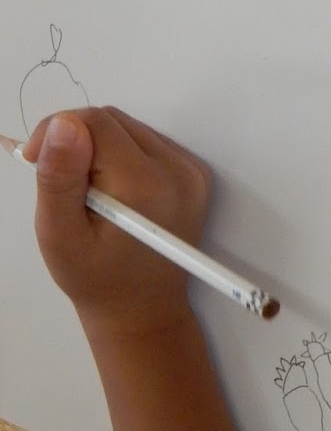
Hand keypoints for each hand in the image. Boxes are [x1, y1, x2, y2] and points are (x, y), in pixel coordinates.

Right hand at [25, 107, 210, 338]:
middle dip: (77, 142)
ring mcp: (191, 172)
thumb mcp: (60, 235)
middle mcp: (178, 172)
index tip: (35, 161)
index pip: (95, 123)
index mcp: (146, 186)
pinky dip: (121, 156)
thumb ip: (59, 177)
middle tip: (60, 184)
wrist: (142, 309)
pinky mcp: (195, 174)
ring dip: (98, 149)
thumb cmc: (97, 280)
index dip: (56, 133)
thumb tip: (65, 124)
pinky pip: (147, 142)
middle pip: (113, 121)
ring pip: (129, 129)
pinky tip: (111, 191)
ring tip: (87, 193)